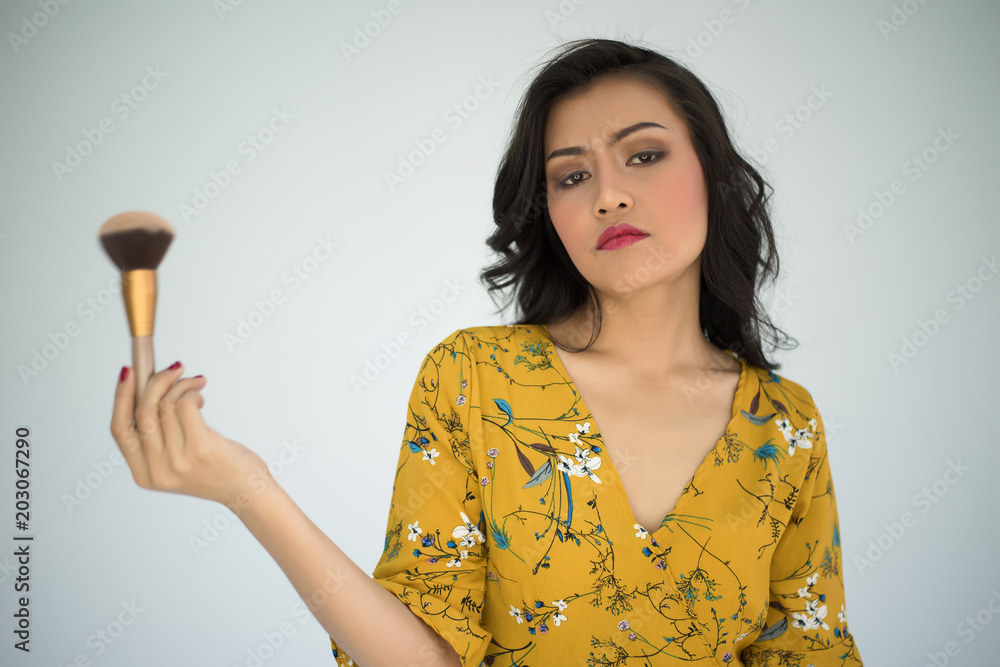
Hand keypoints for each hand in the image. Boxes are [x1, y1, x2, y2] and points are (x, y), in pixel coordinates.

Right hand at [110, 361, 270, 511]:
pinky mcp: (200, 448)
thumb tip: (151, 387)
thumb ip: (159, 436)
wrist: (246, 491)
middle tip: (175, 368)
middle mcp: (157, 470)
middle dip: (157, 381)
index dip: (120, 397)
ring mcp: (178, 462)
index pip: (119, 430)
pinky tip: (200, 396)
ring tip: (196, 385)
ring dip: (182, 385)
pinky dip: (192, 392)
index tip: (128, 372)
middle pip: (143, 412)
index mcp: (144, 474)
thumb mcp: (176, 461)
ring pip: (166, 405)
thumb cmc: (215, 469)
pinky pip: (185, 405)